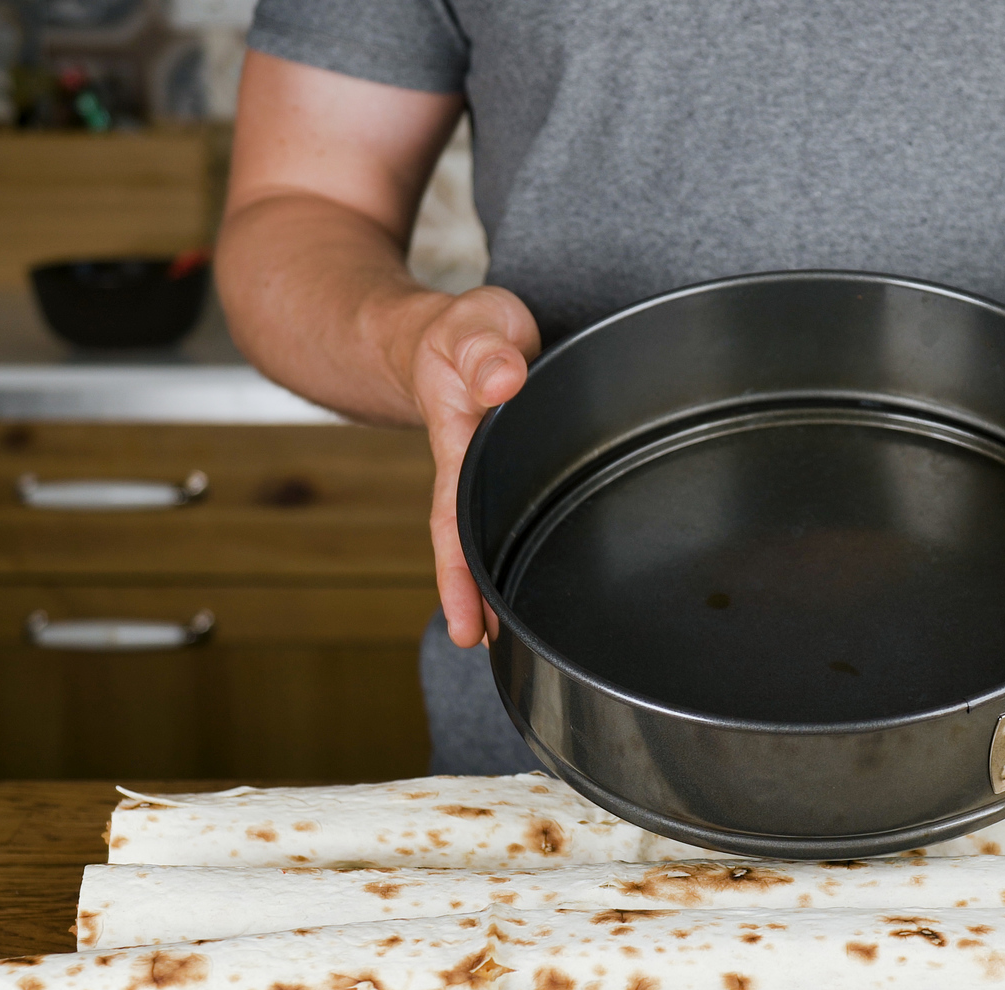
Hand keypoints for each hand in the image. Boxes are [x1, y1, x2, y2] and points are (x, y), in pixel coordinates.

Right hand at [389, 285, 541, 647]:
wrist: (456, 331)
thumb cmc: (464, 332)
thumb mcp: (473, 325)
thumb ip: (484, 350)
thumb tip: (501, 381)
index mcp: (460, 444)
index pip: (456, 523)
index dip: (460, 577)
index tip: (468, 628)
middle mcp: (474, 468)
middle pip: (469, 547)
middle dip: (475, 600)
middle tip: (492, 649)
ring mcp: (495, 471)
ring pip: (495, 537)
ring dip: (502, 583)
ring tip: (523, 637)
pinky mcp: (519, 465)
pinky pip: (518, 516)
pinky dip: (527, 549)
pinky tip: (548, 576)